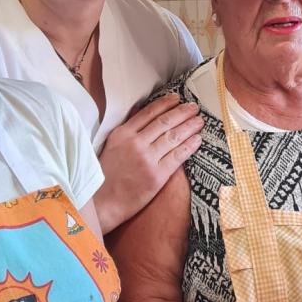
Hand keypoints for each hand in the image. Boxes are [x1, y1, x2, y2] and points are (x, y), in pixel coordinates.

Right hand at [95, 94, 203, 231]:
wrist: (102, 202)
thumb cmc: (104, 175)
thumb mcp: (110, 146)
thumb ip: (127, 130)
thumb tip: (140, 112)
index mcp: (122, 134)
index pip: (148, 113)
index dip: (165, 104)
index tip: (177, 99)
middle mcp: (135, 143)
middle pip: (164, 122)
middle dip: (182, 113)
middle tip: (194, 108)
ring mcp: (147, 159)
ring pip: (173, 137)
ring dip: (189, 127)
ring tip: (199, 121)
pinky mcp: (157, 175)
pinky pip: (177, 156)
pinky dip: (189, 146)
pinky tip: (197, 140)